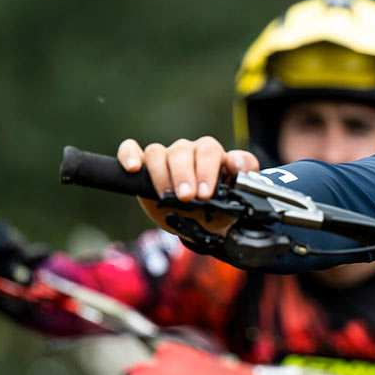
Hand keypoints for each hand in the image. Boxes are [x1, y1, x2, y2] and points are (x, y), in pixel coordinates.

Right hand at [116, 136, 259, 233]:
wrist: (201, 224)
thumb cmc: (218, 209)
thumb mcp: (236, 201)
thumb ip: (245, 180)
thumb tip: (237, 165)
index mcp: (213, 156)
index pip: (210, 151)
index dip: (208, 169)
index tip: (206, 193)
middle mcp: (189, 152)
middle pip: (183, 151)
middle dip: (185, 175)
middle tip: (188, 197)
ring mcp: (166, 157)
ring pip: (158, 152)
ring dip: (162, 173)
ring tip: (167, 195)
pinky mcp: (144, 167)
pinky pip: (132, 149)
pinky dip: (129, 154)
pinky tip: (133, 167)